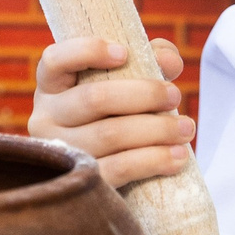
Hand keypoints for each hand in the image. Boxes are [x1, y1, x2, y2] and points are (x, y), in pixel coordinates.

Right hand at [28, 37, 192, 188]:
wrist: (117, 169)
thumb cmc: (121, 112)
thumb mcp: (129, 80)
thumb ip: (150, 59)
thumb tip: (167, 59)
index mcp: (53, 85)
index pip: (55, 60)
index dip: (87, 52)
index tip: (124, 53)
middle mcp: (47, 118)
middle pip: (94, 99)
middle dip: (144, 94)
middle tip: (175, 95)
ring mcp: (61, 152)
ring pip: (109, 135)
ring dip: (156, 129)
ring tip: (187, 129)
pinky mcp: (81, 182)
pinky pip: (118, 168)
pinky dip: (152, 161)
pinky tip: (177, 157)